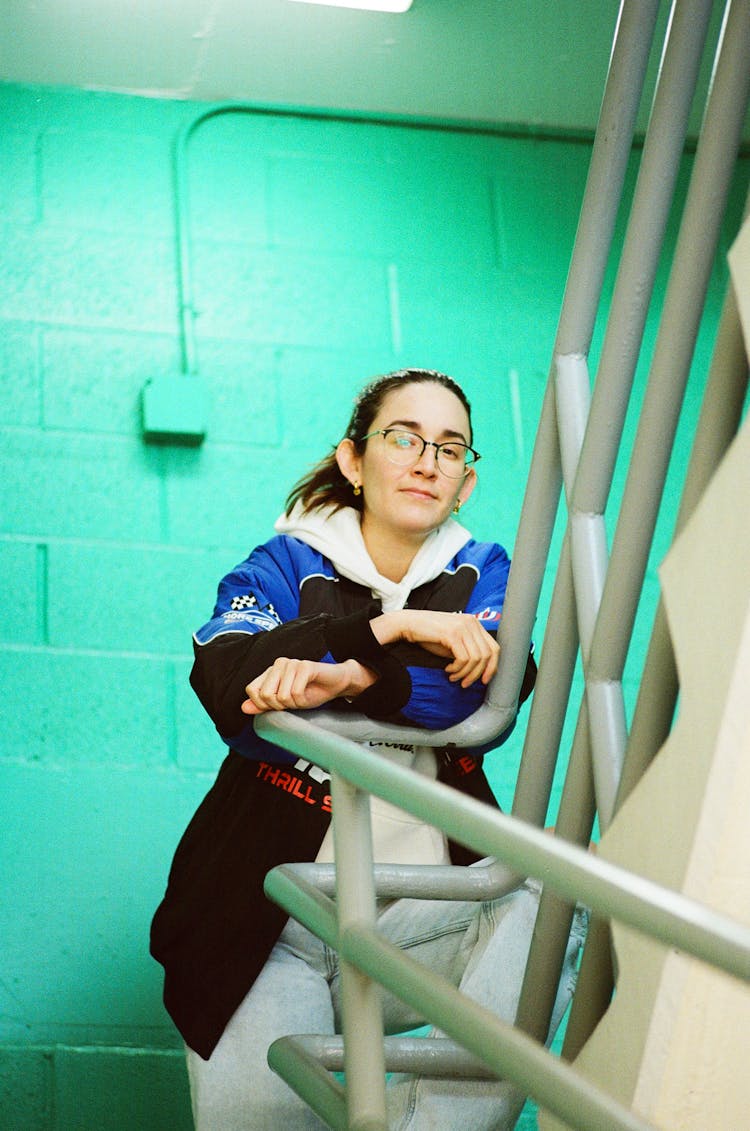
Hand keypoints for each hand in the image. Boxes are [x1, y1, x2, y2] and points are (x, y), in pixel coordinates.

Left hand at [241, 657, 375, 714]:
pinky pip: (296, 692)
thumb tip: (243, 707)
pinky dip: (303, 700)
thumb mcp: (284, 702)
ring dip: (294, 704)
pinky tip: (309, 693)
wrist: (336, 685)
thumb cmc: (311, 692)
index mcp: (270, 671)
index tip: (279, 705)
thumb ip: (264, 704)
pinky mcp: (305, 666)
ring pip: (282, 696)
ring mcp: (292, 663)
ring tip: (302, 696)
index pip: (252, 690)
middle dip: (280, 706)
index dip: (263, 704)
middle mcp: (278, 664)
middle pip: (266, 695)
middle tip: (293, 701)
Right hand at [370, 610, 499, 687]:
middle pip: (488, 655)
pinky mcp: (452, 633)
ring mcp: (462, 627)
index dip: (492, 667)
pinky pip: (463, 658)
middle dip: (477, 674)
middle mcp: (471, 623)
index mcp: (474, 623)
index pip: (494, 647)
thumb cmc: (429, 635)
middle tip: (465, 683)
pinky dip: (457, 669)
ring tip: (453, 677)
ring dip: (465, 673)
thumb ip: (468, 651)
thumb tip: (482, 670)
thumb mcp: (453, 642)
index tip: (484, 680)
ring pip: (476, 659)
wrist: (408, 624)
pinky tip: (447, 669)